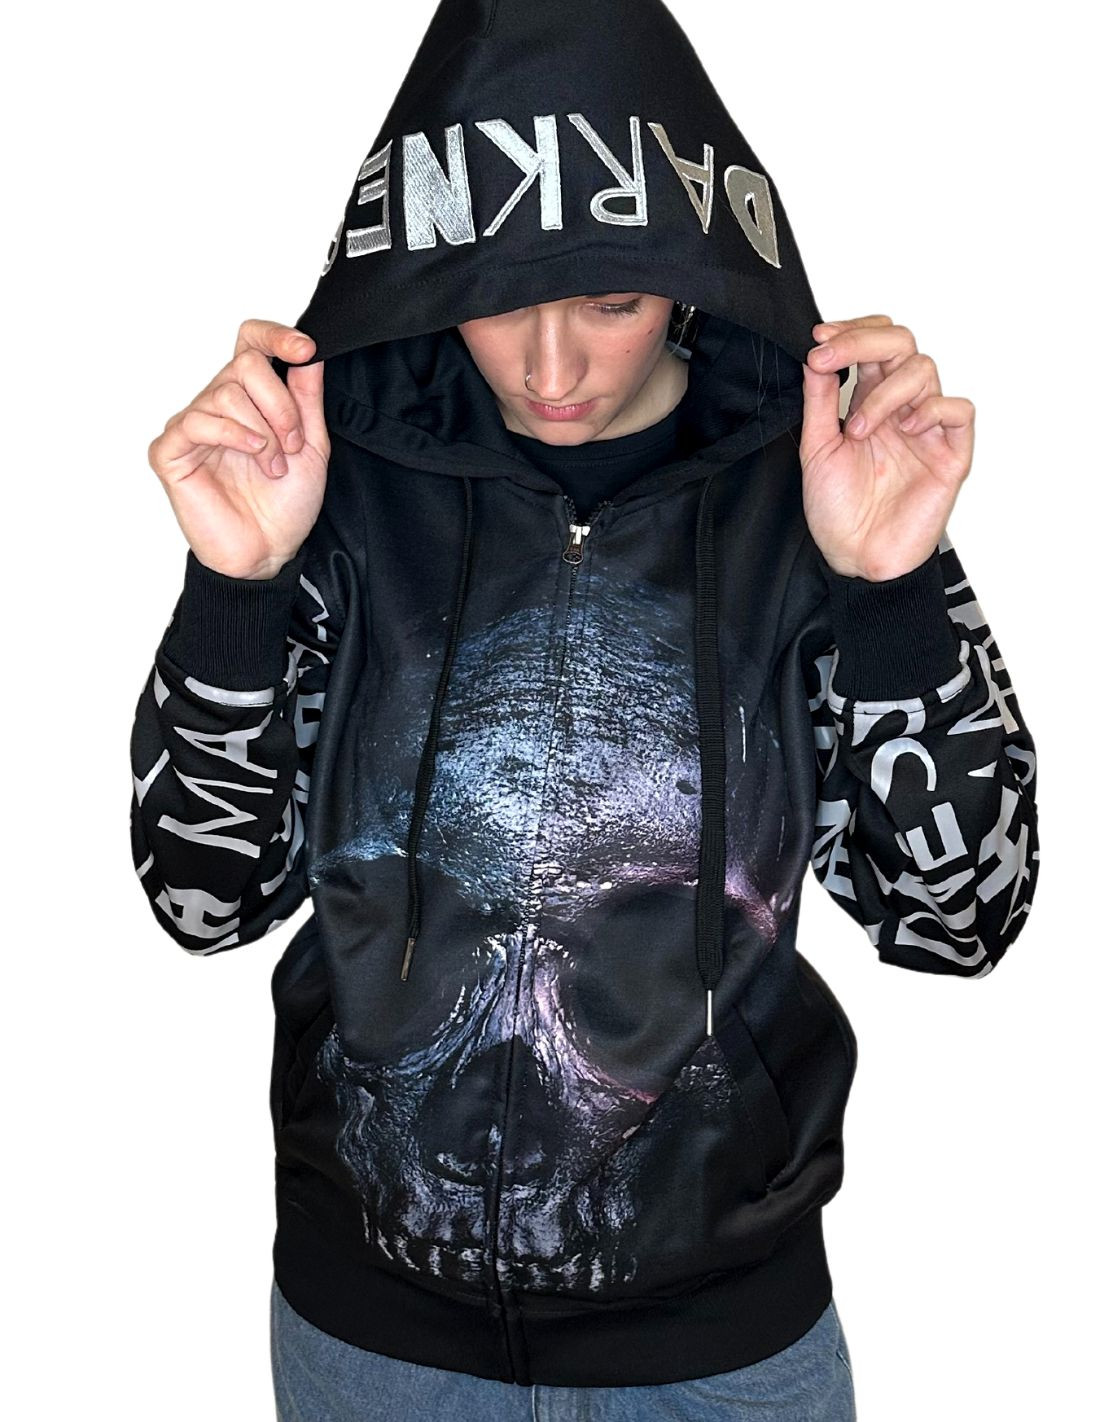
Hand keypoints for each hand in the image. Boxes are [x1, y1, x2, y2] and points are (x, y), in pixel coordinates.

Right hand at [147, 319, 328, 579]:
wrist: (269, 553)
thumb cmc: (286, 505)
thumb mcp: (311, 446)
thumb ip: (307, 398)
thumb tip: (308, 352)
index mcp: (251, 399)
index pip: (251, 342)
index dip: (275, 336)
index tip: (304, 349)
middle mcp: (218, 405)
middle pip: (245, 365)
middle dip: (280, 404)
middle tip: (292, 443)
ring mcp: (192, 426)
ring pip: (226, 393)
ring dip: (263, 431)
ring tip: (273, 465)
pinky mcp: (171, 451)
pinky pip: (198, 421)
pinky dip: (232, 434)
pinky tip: (252, 454)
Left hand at [799, 314, 974, 580]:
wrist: (855, 558)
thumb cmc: (838, 512)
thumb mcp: (816, 448)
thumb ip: (819, 400)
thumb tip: (817, 356)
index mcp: (869, 403)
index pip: (874, 346)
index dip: (851, 332)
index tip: (819, 338)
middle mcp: (900, 410)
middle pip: (902, 344)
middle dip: (864, 342)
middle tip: (832, 357)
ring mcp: (927, 429)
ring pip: (924, 370)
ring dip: (885, 390)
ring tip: (859, 428)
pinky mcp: (950, 454)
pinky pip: (958, 411)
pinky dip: (932, 409)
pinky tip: (906, 429)